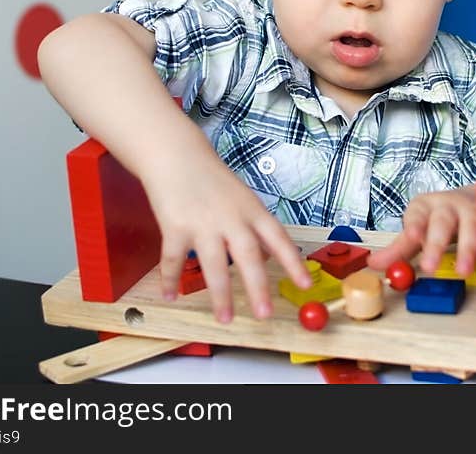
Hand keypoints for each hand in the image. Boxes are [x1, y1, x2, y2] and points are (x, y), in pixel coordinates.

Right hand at [142, 153, 312, 323]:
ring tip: (225, 318)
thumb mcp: (243, 199)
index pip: (278, 238)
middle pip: (248, 255)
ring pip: (214, 264)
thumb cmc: (213, 180)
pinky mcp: (174, 226)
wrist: (177, 156)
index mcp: (252, 210)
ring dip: (220, 294)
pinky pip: (172, 259)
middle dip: (257, 286)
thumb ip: (255, 228)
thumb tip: (269, 258)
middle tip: (264, 314)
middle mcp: (231, 218)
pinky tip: (171, 295)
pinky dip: (170, 279)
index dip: (293, 262)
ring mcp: (202, 223)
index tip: (305, 284)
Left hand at [367, 183, 475, 276]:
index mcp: (425, 206)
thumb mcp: (418, 229)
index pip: (417, 214)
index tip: (413, 236)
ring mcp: (474, 211)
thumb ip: (399, 249)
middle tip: (429, 267)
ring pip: (472, 226)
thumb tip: (373, 264)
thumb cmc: (440, 218)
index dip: (415, 225)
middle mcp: (450, 206)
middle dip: (436, 244)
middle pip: (442, 222)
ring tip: (463, 271)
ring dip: (467, 249)